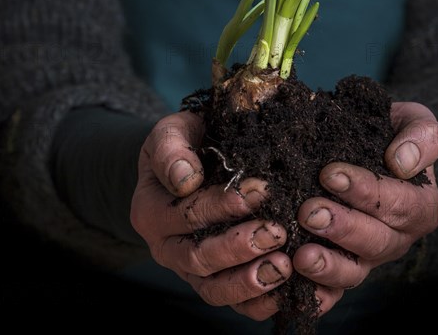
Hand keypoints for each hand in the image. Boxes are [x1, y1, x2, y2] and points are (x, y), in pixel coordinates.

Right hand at [130, 111, 290, 319]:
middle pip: (199, 258)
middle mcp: (165, 246)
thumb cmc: (186, 143)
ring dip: (249, 281)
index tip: (262, 189)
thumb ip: (173, 149)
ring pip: (213, 289)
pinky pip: (232, 303)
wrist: (189, 164)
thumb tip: (186, 179)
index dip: (224, 205)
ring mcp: (188, 269)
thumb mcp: (172, 132)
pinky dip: (257, 304)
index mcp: (151, 211)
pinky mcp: (212, 281)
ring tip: (283, 266)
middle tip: (277, 231)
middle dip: (240, 246)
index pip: (187, 213)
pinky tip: (286, 291)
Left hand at [293, 102, 437, 309]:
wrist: (364, 143)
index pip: (399, 204)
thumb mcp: (413, 121)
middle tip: (309, 211)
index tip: (331, 174)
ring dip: (328, 265)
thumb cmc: (388, 131)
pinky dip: (315, 292)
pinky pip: (332, 289)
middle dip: (343, 228)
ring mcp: (368, 256)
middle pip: (377, 242)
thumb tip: (403, 162)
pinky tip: (292, 282)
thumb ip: (421, 136)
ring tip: (302, 254)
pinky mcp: (342, 267)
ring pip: (355, 272)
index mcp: (420, 205)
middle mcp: (397, 237)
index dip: (367, 192)